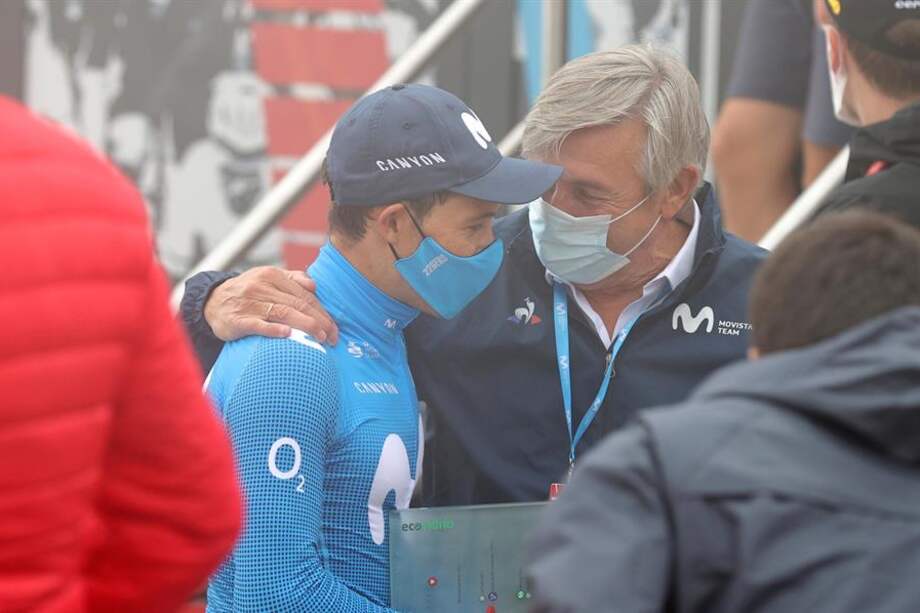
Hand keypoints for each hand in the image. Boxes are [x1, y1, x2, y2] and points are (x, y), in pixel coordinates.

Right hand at [204, 267, 338, 343]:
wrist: (210, 303)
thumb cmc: (246, 293)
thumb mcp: (266, 279)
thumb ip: (291, 279)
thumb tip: (314, 285)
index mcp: (272, 275)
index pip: (304, 295)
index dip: (322, 311)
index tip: (334, 327)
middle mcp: (261, 286)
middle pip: (297, 304)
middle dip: (319, 321)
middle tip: (333, 337)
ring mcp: (248, 303)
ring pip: (283, 313)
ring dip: (305, 326)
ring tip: (320, 338)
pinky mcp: (237, 320)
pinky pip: (257, 324)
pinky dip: (273, 329)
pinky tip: (287, 334)